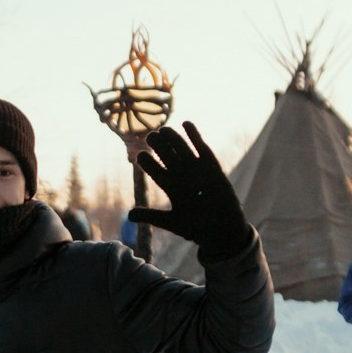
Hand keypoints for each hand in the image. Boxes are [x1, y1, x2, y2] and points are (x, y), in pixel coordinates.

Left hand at [130, 123, 251, 258]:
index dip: (148, 162)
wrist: (223, 228)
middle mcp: (182, 176)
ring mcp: (196, 170)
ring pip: (181, 149)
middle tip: (150, 137)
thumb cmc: (197, 228)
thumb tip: (129, 215)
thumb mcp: (172, 222)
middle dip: (158, 146)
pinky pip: (201, 147)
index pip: (155, 171)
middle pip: (167, 156)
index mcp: (171, 188)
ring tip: (163, 130)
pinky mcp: (211, 166)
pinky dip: (194, 136)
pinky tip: (185, 124)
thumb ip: (152, 216)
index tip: (140, 155)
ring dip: (173, 138)